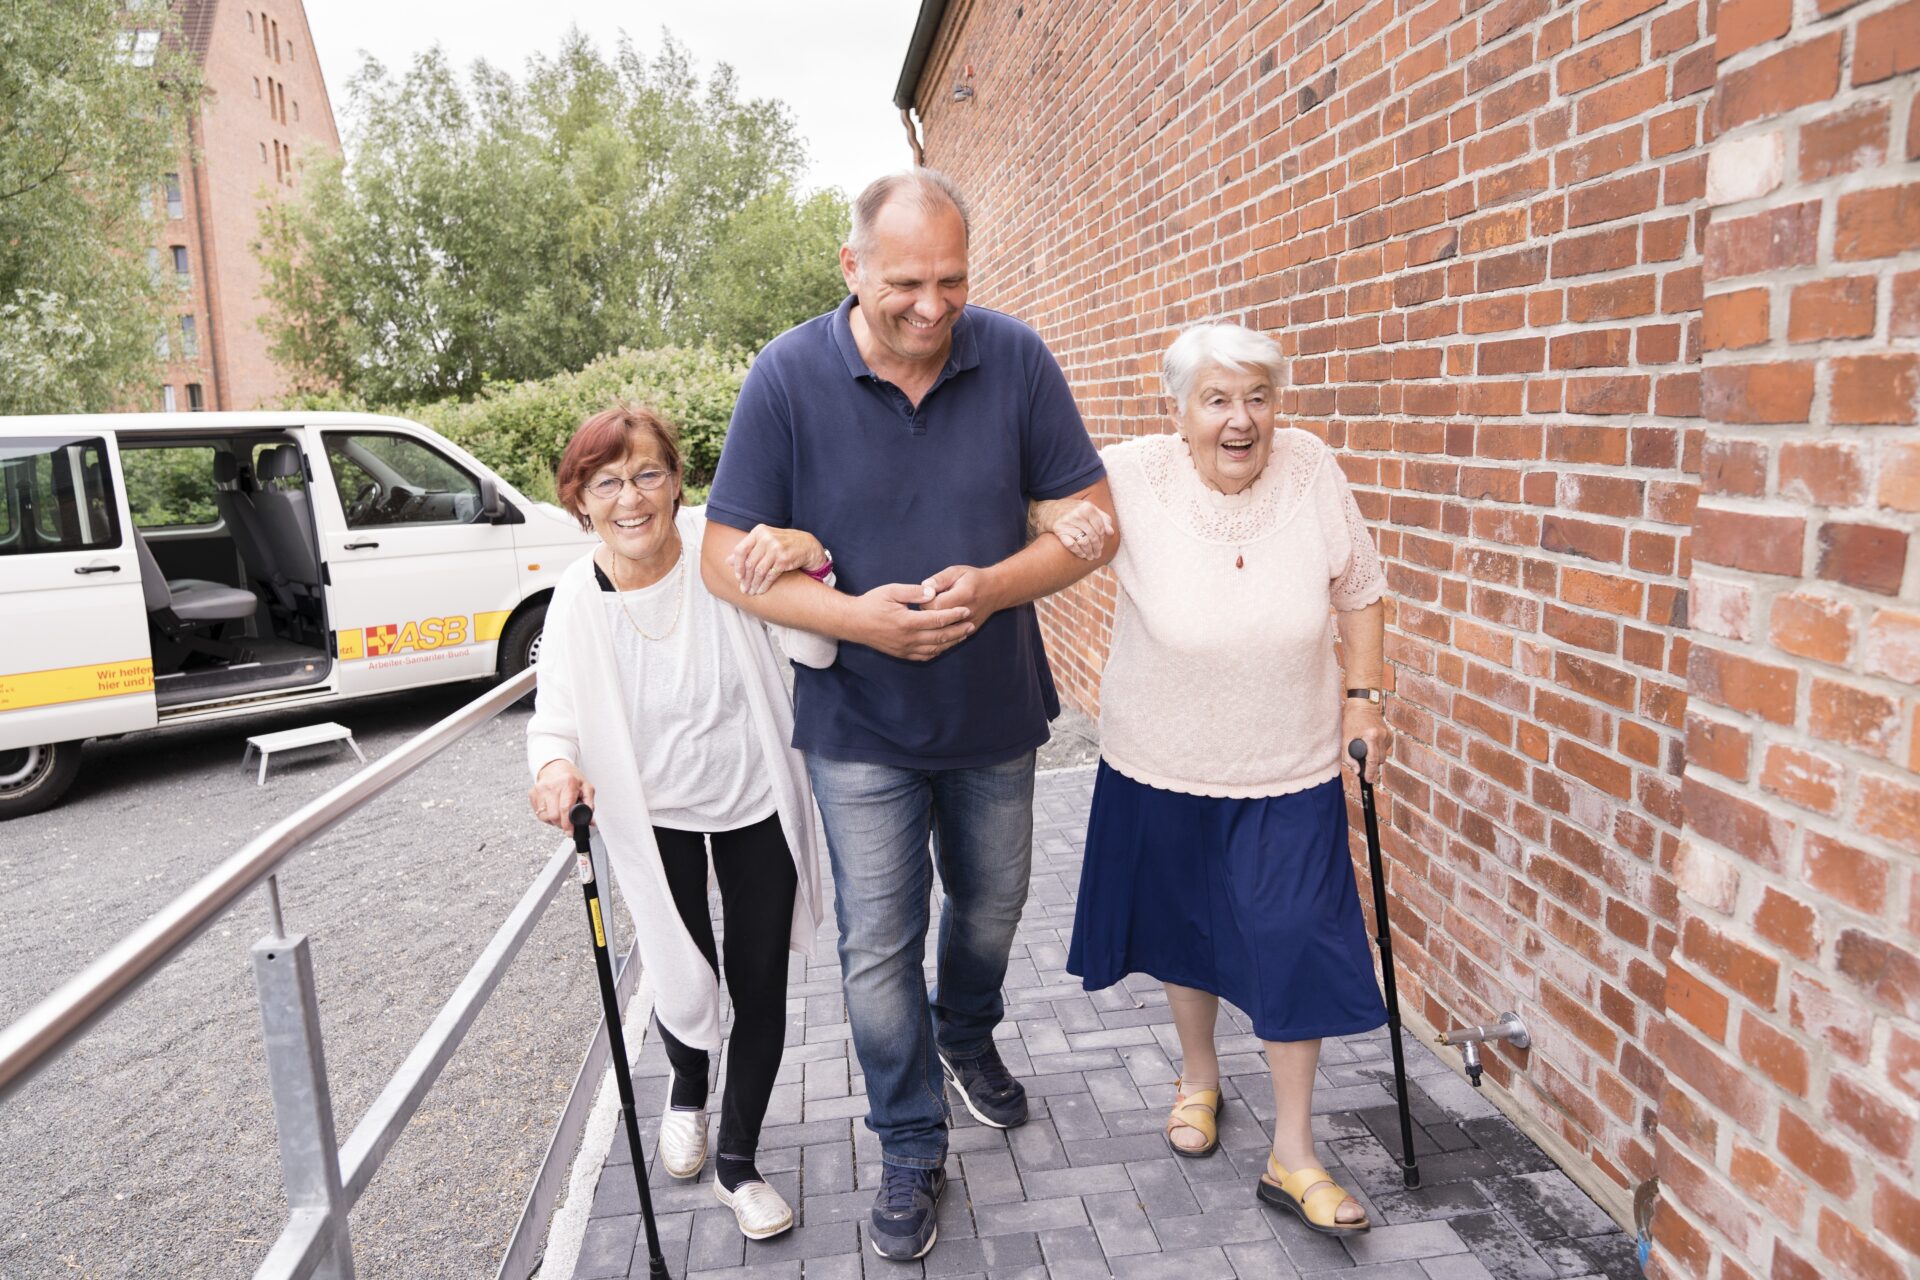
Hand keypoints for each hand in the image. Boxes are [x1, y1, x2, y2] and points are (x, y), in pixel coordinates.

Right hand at [528, 760, 594, 830]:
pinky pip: (538, 814)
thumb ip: (590, 805)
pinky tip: (552, 809)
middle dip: (562, 824)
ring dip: (554, 821)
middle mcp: (552, 786)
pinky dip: (546, 816)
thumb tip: (590, 822)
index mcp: (567, 783)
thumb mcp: (586, 787)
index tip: (570, 832)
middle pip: (554, 816)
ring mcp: (540, 790)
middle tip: (568, 822)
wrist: (555, 766)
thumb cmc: (571, 777)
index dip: (568, 824)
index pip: (565, 808)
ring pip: (545, 817)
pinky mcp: (532, 794)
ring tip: (560, 813)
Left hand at [726, 524, 827, 595]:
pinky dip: (764, 585)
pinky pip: (770, 575)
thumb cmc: (782, 544)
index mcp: (759, 532)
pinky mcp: (784, 559)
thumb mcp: (763, 542)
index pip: (741, 550)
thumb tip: (728, 561)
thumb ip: (747, 550)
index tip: (738, 577)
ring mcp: (776, 548)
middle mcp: (766, 538)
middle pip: (749, 563)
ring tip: (751, 592)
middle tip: (743, 589)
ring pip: (759, 571)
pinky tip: (761, 590)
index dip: (737, 565)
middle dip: (745, 579)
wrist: (806, 545)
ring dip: (754, 584)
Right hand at [851, 581, 974, 660]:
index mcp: (907, 621)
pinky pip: (924, 656)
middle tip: (971, 624)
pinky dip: (937, 651)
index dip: (954, 615)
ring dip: (951, 642)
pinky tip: (944, 646)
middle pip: (940, 636)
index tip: (966, 610)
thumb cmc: (872, 603)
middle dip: (958, 630)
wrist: (853, 622)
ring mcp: (905, 648)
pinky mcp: (901, 654)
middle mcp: (908, 638)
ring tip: (963, 635)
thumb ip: (914, 592)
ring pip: (934, 648)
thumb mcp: (892, 591)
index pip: (938, 619)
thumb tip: (933, 592)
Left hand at [921, 565, 1003, 626]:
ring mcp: (969, 625)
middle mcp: (968, 613)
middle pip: (937, 621)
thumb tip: (923, 587)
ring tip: (934, 613)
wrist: (996, 591)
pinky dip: (941, 632)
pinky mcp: (970, 632)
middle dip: (926, 614)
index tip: (924, 597)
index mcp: (964, 595)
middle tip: (928, 604)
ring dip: (933, 624)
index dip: (924, 602)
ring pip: (942, 632)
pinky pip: (950, 638)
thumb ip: (939, 579)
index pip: (935, 605)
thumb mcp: (956, 571)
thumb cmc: (973, 579)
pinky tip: (939, 623)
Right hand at [1042, 499, 1114, 560]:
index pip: (1100, 528)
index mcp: (1087, 508)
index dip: (1102, 539)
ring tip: (1091, 557)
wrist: (1048, 509)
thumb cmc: (1072, 510)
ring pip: (1084, 541)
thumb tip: (1111, 532)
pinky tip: (1082, 555)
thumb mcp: (1088, 509)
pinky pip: (1072, 544)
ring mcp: (1067, 522)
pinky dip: (1078, 552)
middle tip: (1098, 555)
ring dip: (1089, 552)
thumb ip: (1102, 518)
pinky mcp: (1059, 529)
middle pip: (1093, 536)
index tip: (1102, 546)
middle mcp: (1078, 514)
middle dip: (1097, 548)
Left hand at [1342, 701, 1391, 783]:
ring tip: (1364, 749)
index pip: (1373, 760)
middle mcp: (1382, 736)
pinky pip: (1385, 748)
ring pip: (1383, 755)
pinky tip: (1370, 742)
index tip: (1368, 780)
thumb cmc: (1352, 719)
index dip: (1370, 772)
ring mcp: (1387, 734)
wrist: (1363, 702)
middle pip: (1379, 760)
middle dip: (1371, 764)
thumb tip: (1357, 770)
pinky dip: (1378, 749)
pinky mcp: (1389, 734)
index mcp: (1372, 736)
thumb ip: (1349, 756)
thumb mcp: (1345, 737)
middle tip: (1362, 763)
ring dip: (1374, 756)